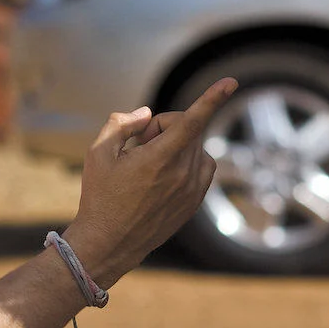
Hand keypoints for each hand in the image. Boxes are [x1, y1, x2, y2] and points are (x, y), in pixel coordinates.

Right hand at [65, 77, 237, 285]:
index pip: (191, 121)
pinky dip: (186, 160)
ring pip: (194, 146)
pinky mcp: (194, 202)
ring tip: (148, 165)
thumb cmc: (100, 197)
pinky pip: (201, 166)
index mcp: (159, 159)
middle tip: (138, 147)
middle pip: (185, 128)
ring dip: (176, 144)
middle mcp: (182, 174)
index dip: (211, 98)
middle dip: (162, 128)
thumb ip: (122, 123)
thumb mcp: (98, 152)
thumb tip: (147, 115)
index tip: (230, 83)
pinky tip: (161, 176)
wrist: (109, 244)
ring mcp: (192, 190)